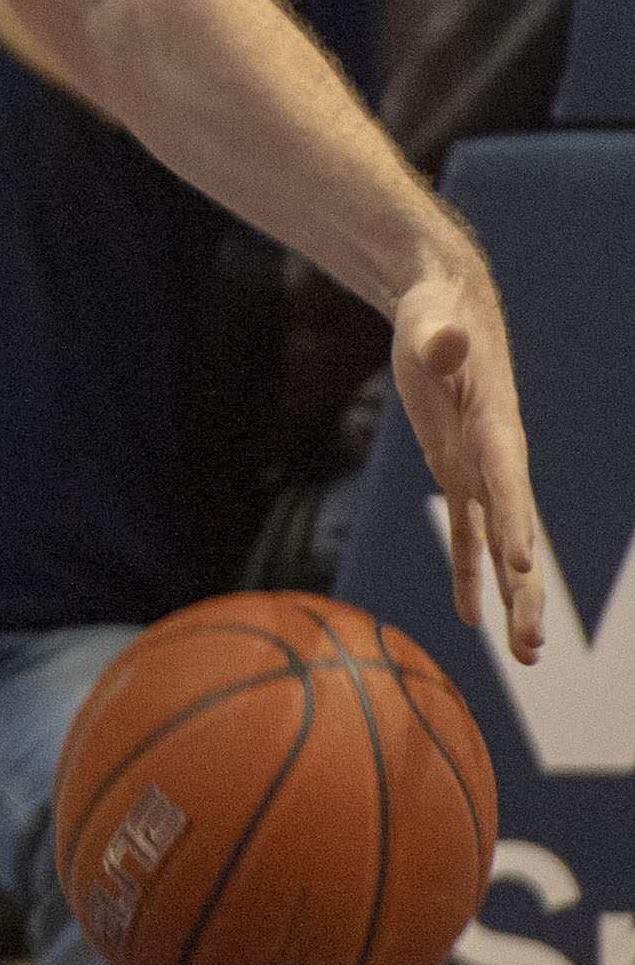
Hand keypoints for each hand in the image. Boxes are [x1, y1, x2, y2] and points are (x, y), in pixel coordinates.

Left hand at [391, 262, 544, 663]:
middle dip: (524, 590)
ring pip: (499, 546)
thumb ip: (440, 341)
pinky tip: (471, 617)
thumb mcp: (432, 323)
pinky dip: (467, 575)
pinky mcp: (458, 473)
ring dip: (509, 598)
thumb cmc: (437, 314)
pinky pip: (466, 534)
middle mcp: (497, 459)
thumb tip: (444, 341)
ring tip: (527, 654)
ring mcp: (480, 471)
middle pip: (515, 533)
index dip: (516, 526)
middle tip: (533, 647)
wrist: (444, 311)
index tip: (523, 570)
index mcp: (497, 428)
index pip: (508, 484)